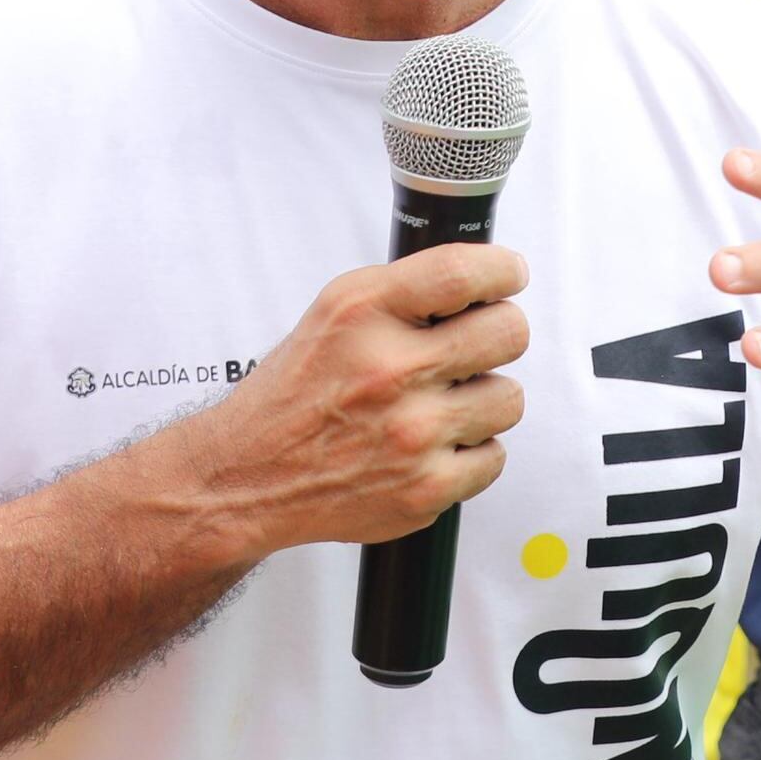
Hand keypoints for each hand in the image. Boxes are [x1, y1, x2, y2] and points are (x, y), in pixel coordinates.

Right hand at [163, 246, 530, 556]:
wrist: (250, 477)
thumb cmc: (298, 392)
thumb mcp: (336, 313)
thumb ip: (408, 292)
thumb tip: (489, 282)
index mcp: (364, 314)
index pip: (464, 273)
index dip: (502, 271)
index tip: (509, 276)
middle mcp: (389, 370)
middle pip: (509, 333)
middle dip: (499, 335)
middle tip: (475, 348)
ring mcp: (411, 434)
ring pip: (509, 397)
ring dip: (483, 399)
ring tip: (441, 404)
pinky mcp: (425, 488)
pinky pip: (494, 457)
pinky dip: (470, 452)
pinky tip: (432, 446)